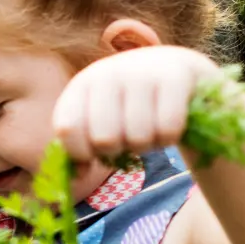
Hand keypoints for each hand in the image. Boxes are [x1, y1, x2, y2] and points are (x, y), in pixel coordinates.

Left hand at [52, 44, 217, 162]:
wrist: (175, 68)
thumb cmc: (129, 104)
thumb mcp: (99, 120)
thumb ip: (81, 147)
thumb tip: (78, 175)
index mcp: (81, 85)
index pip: (68, 128)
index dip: (82, 153)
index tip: (95, 152)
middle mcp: (108, 74)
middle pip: (105, 139)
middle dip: (118, 150)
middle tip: (127, 138)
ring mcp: (142, 72)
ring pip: (138, 137)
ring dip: (146, 145)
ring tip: (149, 130)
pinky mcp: (176, 76)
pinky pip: (168, 129)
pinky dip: (168, 138)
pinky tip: (168, 126)